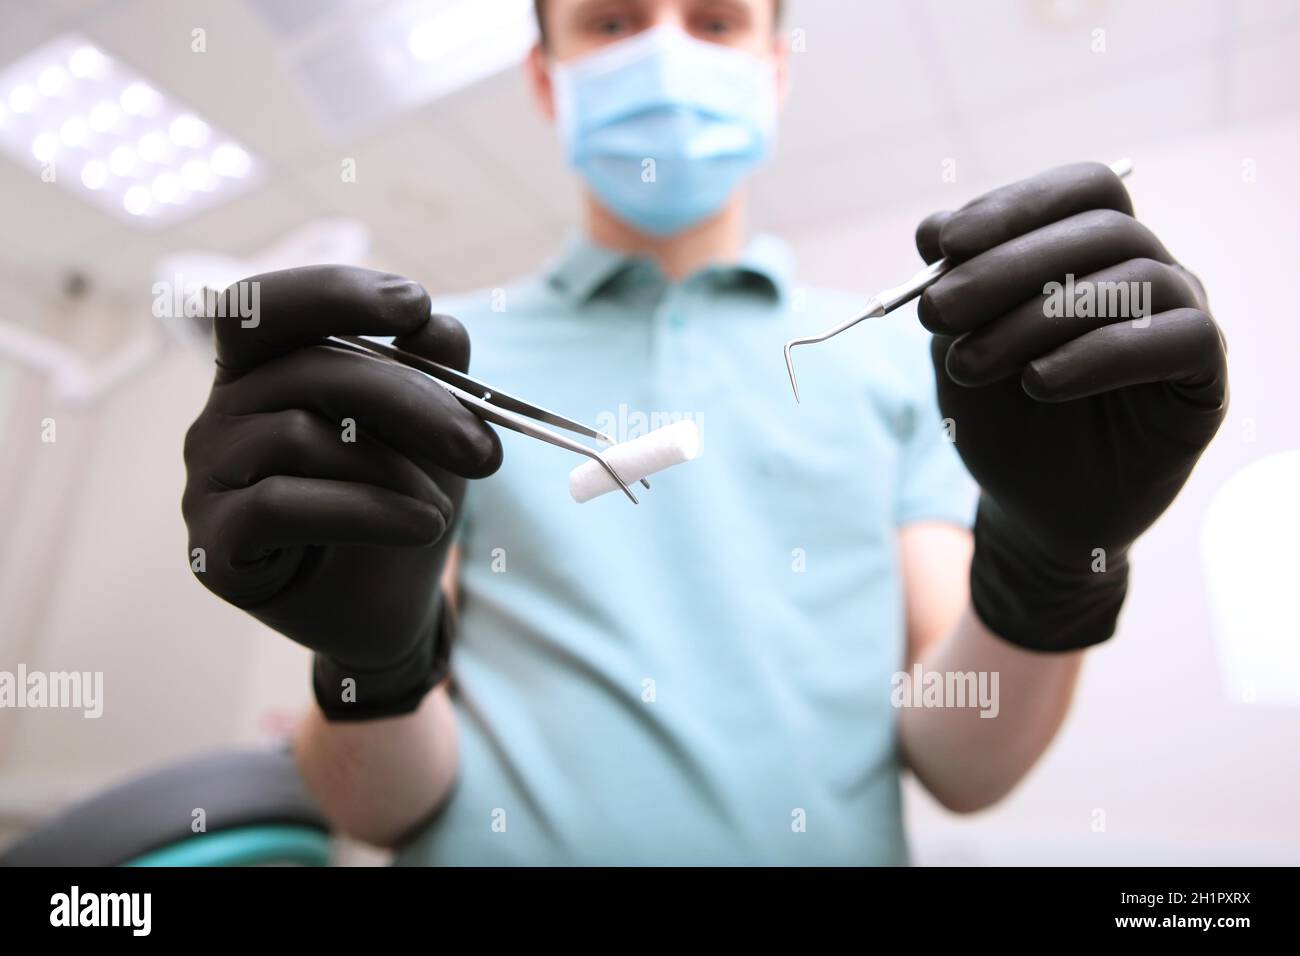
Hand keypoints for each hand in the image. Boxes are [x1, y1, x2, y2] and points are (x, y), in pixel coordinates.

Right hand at [181, 266, 501, 716]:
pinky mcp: (211, 542)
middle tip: (483, 449)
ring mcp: (207, 477)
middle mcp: (223, 413)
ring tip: (442, 511)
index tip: (417, 307)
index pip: (270, 305)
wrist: (389, 606)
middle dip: (411, 401)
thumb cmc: (399, 502)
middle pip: (308, 370)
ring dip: (393, 471)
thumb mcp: (432, 434)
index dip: (335, 292)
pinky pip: (282, 504)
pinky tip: (425, 527)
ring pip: (298, 435)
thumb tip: (439, 327)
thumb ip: (435, 374)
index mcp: (266, 371)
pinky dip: (369, 511)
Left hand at [915, 162, 1227, 650]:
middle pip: (1101, 227)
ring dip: (1035, 318)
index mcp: (1093, 251)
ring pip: (1132, 278)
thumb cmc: (998, 417)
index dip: (1012, 206)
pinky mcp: (1204, 378)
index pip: (1079, 189)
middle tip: (936, 312)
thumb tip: (934, 228)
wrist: (1029, 506)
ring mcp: (1181, 320)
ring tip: (970, 364)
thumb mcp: (959, 345)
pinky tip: (1038, 384)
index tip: (940, 245)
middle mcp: (1148, 272)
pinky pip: (1176, 338)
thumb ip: (952, 287)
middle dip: (1004, 265)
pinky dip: (1097, 354)